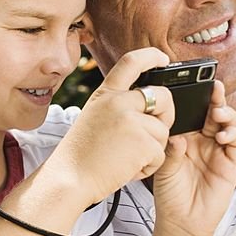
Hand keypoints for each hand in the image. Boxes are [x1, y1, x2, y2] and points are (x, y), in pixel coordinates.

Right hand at [47, 48, 174, 207]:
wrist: (69, 179)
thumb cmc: (80, 155)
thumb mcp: (93, 116)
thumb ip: (117, 106)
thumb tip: (148, 104)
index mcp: (105, 94)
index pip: (131, 62)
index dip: (151, 56)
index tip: (163, 58)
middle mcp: (119, 102)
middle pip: (163, 97)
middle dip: (166, 115)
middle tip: (152, 133)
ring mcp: (132, 120)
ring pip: (163, 131)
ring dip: (152, 149)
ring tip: (126, 159)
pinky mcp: (142, 142)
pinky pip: (161, 153)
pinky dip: (149, 166)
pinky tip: (129, 168)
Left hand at [151, 80, 235, 235]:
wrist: (181, 222)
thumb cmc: (169, 194)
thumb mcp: (163, 168)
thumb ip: (171, 150)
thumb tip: (177, 135)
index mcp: (186, 135)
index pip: (193, 110)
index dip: (195, 96)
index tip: (193, 83)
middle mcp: (203, 139)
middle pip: (213, 111)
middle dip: (215, 97)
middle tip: (213, 88)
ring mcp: (218, 150)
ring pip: (228, 122)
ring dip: (226, 113)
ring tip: (217, 113)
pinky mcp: (231, 162)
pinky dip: (232, 134)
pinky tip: (222, 135)